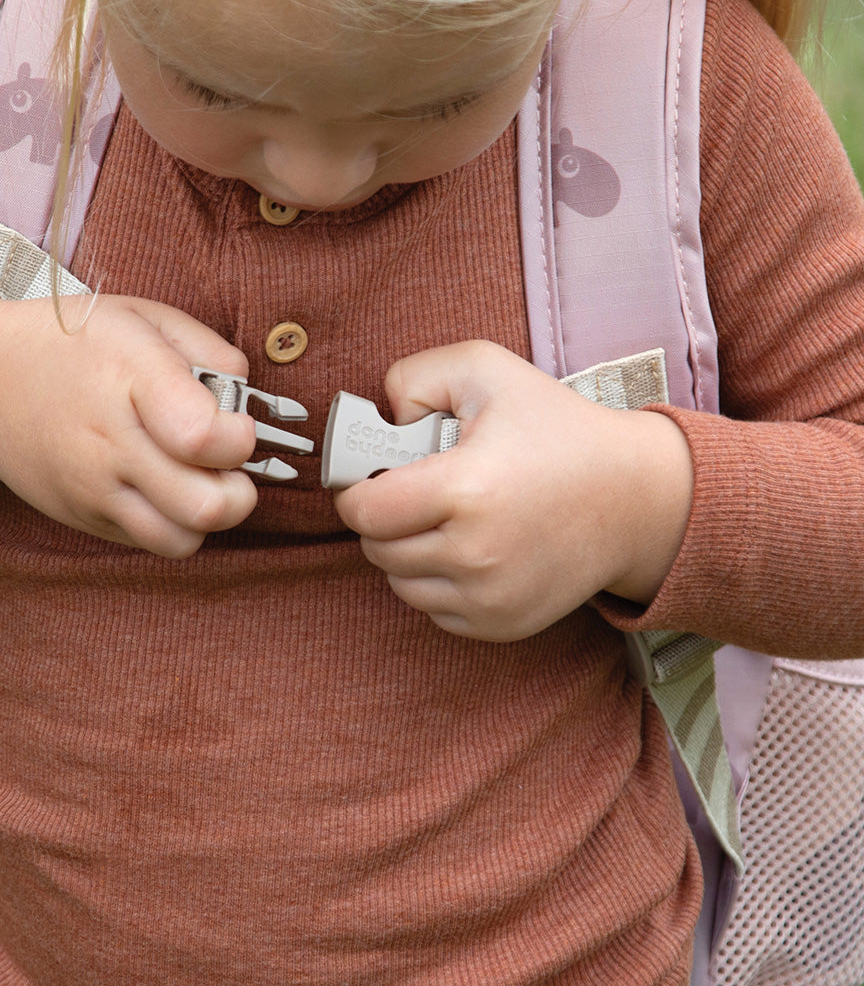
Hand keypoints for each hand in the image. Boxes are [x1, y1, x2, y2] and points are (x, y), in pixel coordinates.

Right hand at [0, 294, 258, 556]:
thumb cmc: (73, 344)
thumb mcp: (144, 317)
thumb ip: (211, 351)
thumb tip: (247, 400)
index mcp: (130, 380)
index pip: (205, 437)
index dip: (241, 437)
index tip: (236, 423)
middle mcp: (110, 444)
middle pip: (207, 506)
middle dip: (239, 488)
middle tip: (226, 461)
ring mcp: (94, 490)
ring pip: (182, 540)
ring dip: (207, 515)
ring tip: (198, 478)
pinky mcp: (84, 518)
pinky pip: (150, 542)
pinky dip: (172, 523)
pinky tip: (162, 485)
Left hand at [333, 341, 692, 640]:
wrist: (636, 498)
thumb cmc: (559, 430)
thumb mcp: (486, 369)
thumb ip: (414, 377)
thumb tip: (381, 418)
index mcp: (466, 489)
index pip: (365, 510)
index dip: (356, 490)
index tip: (369, 476)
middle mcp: (475, 554)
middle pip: (377, 547)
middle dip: (383, 516)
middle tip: (415, 489)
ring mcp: (489, 597)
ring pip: (399, 582)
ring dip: (404, 551)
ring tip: (443, 516)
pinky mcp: (501, 625)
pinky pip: (432, 608)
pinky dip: (434, 580)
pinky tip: (465, 546)